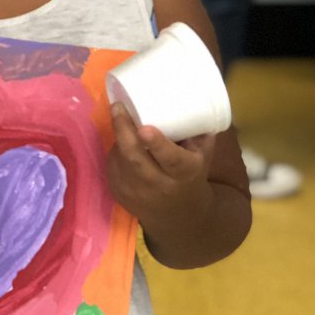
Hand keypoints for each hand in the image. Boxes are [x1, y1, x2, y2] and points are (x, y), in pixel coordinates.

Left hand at [107, 102, 215, 234]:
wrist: (178, 215)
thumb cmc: (191, 175)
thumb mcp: (202, 155)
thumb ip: (197, 130)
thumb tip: (188, 99)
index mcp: (184, 173)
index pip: (170, 159)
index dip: (157, 144)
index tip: (145, 129)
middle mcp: (158, 185)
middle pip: (135, 157)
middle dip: (123, 130)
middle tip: (118, 106)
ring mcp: (136, 192)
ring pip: (120, 159)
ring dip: (118, 136)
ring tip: (120, 115)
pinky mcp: (119, 193)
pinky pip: (112, 165)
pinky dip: (115, 149)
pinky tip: (122, 140)